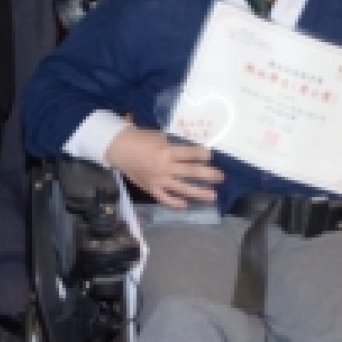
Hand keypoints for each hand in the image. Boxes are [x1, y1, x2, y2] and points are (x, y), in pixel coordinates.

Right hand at [103, 127, 223, 208]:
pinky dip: (176, 203)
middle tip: (220, 177)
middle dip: (208, 175)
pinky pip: (166, 199)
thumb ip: (175, 145)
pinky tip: (186, 204)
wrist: (121, 150)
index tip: (211, 155)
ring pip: (182, 189)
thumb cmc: (141, 139)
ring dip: (199, 193)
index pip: (190, 154)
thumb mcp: (160, 137)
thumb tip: (192, 151)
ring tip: (212, 196)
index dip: (203, 154)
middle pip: (191, 172)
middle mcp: (165, 168)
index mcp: (167, 151)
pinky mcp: (152, 189)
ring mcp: (159, 181)